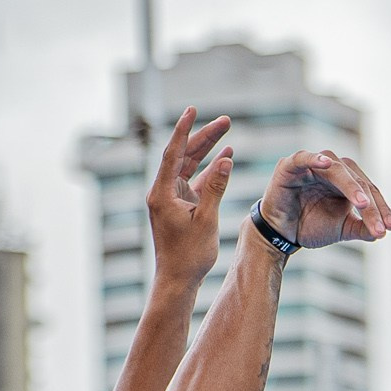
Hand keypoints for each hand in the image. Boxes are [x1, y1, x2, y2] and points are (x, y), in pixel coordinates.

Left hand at [146, 110, 233, 288]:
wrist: (179, 280)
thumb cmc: (189, 255)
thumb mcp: (206, 219)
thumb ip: (216, 187)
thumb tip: (225, 159)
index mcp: (162, 193)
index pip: (173, 153)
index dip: (184, 130)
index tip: (192, 110)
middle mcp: (164, 192)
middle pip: (184, 155)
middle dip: (204, 136)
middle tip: (226, 120)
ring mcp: (173, 198)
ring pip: (190, 165)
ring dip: (208, 150)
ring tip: (227, 130)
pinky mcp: (182, 205)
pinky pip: (196, 180)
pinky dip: (210, 169)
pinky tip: (226, 156)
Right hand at [257, 146, 390, 247]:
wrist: (281, 234)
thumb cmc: (310, 225)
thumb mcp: (341, 229)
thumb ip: (362, 228)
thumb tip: (381, 232)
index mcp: (347, 181)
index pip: (369, 190)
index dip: (381, 209)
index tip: (390, 228)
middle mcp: (333, 169)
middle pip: (358, 181)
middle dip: (370, 205)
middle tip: (379, 226)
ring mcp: (312, 165)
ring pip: (338, 170)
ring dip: (351, 185)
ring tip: (362, 203)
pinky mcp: (290, 165)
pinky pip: (304, 158)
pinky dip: (314, 158)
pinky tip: (326, 163)